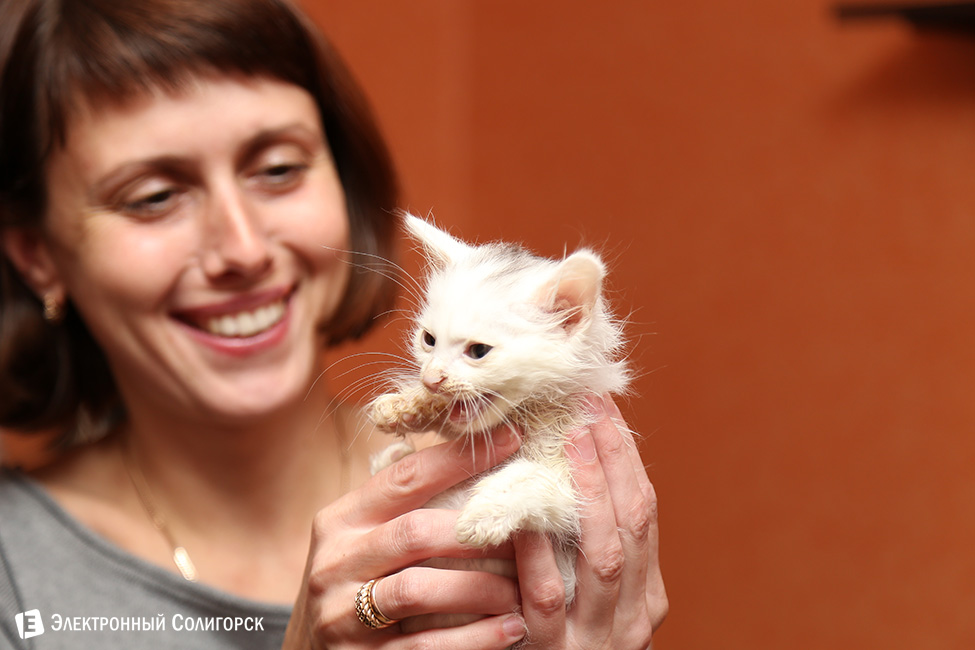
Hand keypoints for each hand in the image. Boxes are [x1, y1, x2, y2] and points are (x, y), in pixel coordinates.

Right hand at [283, 425, 528, 649]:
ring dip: (480, 587)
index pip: (405, 477)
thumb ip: (406, 506)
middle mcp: (335, 561)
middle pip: (415, 531)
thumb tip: (482, 457)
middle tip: (527, 530)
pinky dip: (475, 638)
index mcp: (341, 520)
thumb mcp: (365, 538)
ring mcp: (342, 614)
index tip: (513, 440)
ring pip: (419, 589)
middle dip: (477, 531)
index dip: (460, 458)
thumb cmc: (356, 584)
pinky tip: (510, 629)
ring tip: (521, 589)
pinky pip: (426, 646)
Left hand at [513, 395, 667, 648]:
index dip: (626, 455)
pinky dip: (537, 553)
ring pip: (603, 555)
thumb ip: (585, 548)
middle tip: (587, 406)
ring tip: (569, 442)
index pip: (644, 509)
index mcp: (646, 592)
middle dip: (613, 459)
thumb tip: (567, 465)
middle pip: (632, 522)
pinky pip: (545, 597)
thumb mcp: (588, 597)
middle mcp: (634, 613)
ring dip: (589, 493)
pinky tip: (523, 516)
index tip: (603, 405)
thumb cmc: (560, 642)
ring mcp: (597, 636)